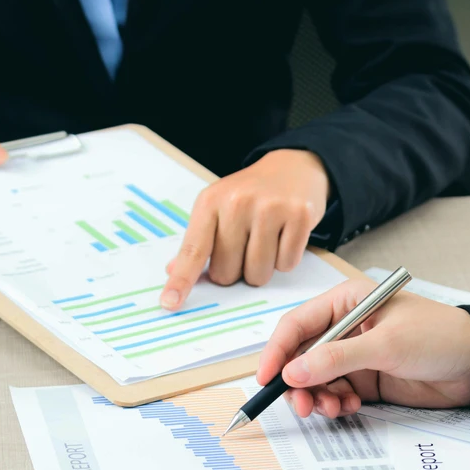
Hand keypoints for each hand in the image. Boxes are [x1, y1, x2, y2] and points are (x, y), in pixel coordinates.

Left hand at [160, 149, 328, 308]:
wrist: (292, 167)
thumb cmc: (250, 195)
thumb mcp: (217, 207)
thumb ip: (198, 241)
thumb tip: (173, 271)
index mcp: (210, 202)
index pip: (193, 250)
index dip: (181, 280)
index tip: (170, 303)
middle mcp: (238, 202)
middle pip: (227, 273)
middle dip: (236, 271)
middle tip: (245, 246)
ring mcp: (270, 208)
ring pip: (258, 274)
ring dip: (262, 268)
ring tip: (266, 241)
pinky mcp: (299, 215)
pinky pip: (287, 264)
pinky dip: (286, 259)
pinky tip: (285, 236)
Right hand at [255, 279, 469, 417]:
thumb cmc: (440, 336)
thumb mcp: (386, 344)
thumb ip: (337, 359)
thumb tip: (293, 372)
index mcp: (347, 301)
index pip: (298, 324)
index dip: (277, 351)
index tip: (267, 378)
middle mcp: (346, 327)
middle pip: (302, 356)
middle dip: (296, 382)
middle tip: (302, 406)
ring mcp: (356, 355)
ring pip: (316, 379)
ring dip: (317, 396)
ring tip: (332, 408)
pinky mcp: (367, 379)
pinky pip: (336, 393)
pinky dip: (335, 403)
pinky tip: (348, 407)